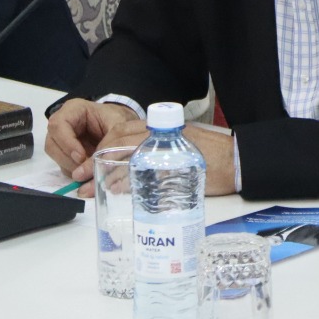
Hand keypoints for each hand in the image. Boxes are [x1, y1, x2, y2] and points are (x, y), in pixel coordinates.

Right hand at [42, 99, 135, 189]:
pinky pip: (63, 165)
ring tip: (89, 170)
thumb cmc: (118, 120)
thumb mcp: (118, 127)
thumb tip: (93, 167)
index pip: (58, 125)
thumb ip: (108, 144)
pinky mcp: (65, 153)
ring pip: (55, 156)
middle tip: (85, 168)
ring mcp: (62, 139)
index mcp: (73, 109)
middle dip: (68, 159)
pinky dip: (74, 171)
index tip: (81, 157)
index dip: (67, 143)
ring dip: (71, 167)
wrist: (123, 127)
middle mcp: (63, 123)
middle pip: (52, 143)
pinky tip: (89, 171)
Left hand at [95, 119, 238, 196]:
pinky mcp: (172, 166)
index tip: (89, 162)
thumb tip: (131, 169)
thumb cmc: (214, 156)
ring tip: (91, 189)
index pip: (121, 131)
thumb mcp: (182, 147)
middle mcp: (161, 134)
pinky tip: (115, 191)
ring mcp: (166, 148)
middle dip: (95, 159)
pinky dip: (124, 181)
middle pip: (118, 141)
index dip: (101, 146)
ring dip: (104, 173)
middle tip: (80, 178)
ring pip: (125, 155)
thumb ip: (158, 152)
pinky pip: (141, 172)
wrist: (238, 160)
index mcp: (161, 127)